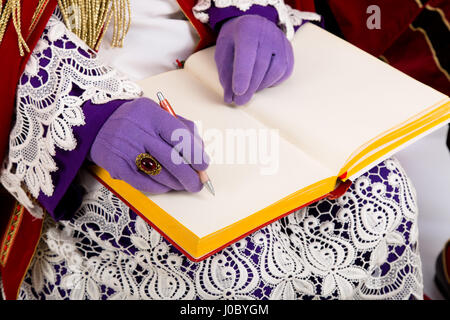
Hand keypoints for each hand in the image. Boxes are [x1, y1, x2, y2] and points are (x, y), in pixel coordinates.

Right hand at [90, 98, 208, 192]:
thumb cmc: (138, 121)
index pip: (179, 136)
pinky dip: (160, 187)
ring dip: (176, 183)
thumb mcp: (159, 113)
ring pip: (159, 174)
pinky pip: (144, 183)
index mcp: (151, 113)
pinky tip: (166, 185)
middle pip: (171, 159)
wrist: (99, 125)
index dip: (195, 154)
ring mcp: (124, 149)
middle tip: (198, 183)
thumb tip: (202, 154)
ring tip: (183, 184)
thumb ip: (183, 129)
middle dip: (190, 176)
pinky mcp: (116, 166)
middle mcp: (136, 130)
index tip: (204, 165)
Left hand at [215, 15, 293, 105]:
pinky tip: (262, 82)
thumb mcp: (223, 52)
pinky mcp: (289, 50)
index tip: (238, 93)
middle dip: (250, 87)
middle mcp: (267, 32)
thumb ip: (226, 73)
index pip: (247, 53)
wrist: (252, 24)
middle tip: (240, 101)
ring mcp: (281, 41)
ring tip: (250, 89)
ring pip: (276, 69)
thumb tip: (230, 97)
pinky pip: (285, 71)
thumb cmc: (235, 40)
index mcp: (247, 29)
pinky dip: (272, 81)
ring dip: (262, 85)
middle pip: (262, 64)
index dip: (242, 75)